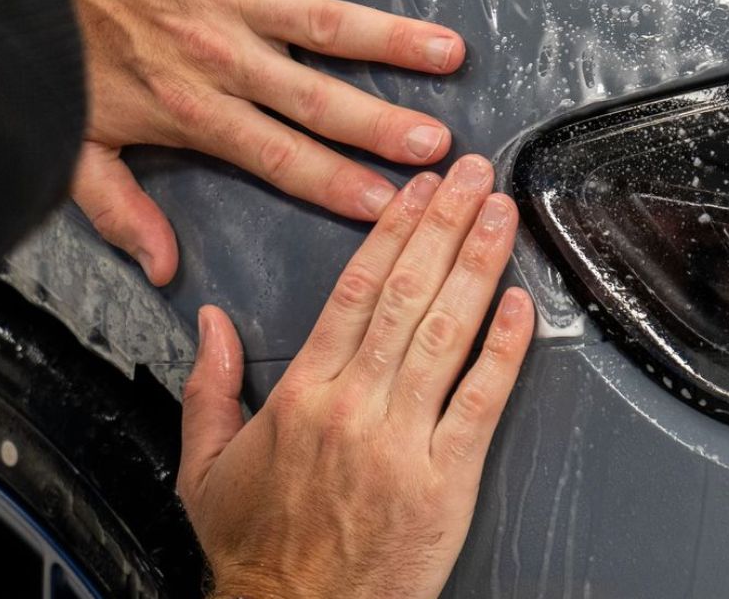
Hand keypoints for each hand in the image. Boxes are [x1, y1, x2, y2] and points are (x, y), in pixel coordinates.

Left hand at [47, 0, 465, 284]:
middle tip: (438, 145)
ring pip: (327, 22)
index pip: (278, 157)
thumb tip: (163, 267)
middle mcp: (224, 56)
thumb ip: (120, 210)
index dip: (334, 183)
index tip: (388, 205)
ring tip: (449, 52)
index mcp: (194, 110)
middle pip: (316, 98)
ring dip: (392, 37)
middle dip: (381, 125)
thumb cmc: (66, 52)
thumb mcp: (75, 148)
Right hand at [177, 155, 535, 598]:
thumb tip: (210, 322)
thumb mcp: (206, 468)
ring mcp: (402, 444)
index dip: (392, 232)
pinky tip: (522, 307)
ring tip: (501, 216)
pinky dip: (505, 352)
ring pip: (445, 334)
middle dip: (444, 226)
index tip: (416, 190)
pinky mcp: (444, 482)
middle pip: (405, 296)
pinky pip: (480, 403)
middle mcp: (353, 409)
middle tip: (472, 175)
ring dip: (478, 267)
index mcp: (301, 396)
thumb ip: (210, 387)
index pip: (354, 292)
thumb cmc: (259, 552)